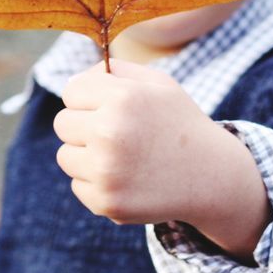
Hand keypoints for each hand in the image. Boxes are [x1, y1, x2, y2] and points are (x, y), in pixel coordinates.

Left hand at [54, 59, 271, 261]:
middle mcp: (110, 132)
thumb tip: (71, 80)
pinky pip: (77, 184)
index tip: (108, 106)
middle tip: (116, 133)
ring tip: (122, 156)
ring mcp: (106, 171)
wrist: (211, 176)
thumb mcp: (157, 83)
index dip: (89, 98)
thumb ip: (114, 71)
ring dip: (86, 155)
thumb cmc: (178, 123)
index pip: (71, 91)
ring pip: (65, 155)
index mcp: (122, 97)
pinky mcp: (106, 202)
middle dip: (84, 125)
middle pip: (62, 123)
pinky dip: (96, 182)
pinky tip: (127, 178)